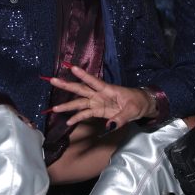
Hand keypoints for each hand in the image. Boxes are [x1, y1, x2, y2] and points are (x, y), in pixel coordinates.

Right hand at [42, 64, 156, 129]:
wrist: (141, 106)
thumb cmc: (138, 103)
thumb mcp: (132, 110)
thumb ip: (120, 118)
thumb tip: (109, 126)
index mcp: (108, 89)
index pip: (94, 81)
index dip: (83, 75)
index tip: (72, 68)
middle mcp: (100, 94)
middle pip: (81, 89)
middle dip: (67, 85)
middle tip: (53, 80)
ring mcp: (97, 102)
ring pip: (80, 102)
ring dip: (68, 105)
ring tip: (54, 108)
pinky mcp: (98, 110)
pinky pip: (85, 114)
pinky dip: (77, 117)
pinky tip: (69, 122)